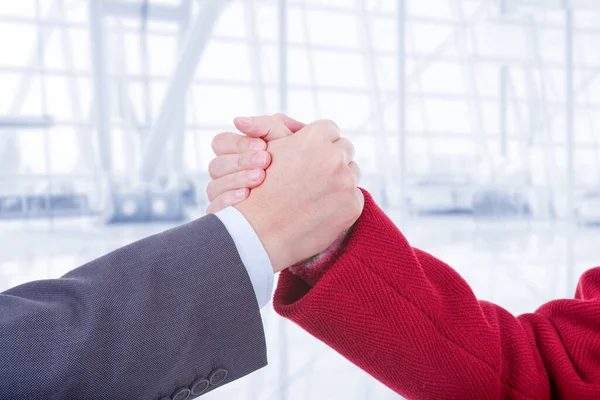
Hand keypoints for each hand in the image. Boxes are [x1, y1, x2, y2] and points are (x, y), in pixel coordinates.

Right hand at [206, 114, 304, 212]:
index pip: (221, 143)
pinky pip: (215, 210)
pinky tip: (246, 196)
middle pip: (216, 165)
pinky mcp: (227, 216)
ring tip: (260, 179)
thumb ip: (266, 126)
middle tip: (265, 161)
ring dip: (235, 180)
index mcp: (235, 154)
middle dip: (241, 162)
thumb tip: (238, 121)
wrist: (315, 194)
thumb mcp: (287, 141)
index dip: (238, 143)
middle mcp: (226, 175)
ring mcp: (224, 196)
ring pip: (213, 187)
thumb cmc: (299, 163)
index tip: (263, 146)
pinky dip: (227, 201)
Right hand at [234, 119, 362, 271]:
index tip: (312, 153)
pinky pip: (354, 196)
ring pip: (352, 172)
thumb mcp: (265, 151)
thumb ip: (283, 131)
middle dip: (334, 157)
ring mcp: (346, 182)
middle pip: (345, 148)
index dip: (320, 141)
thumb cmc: (256, 190)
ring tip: (317, 192)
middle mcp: (334, 157)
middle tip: (316, 173)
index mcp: (313, 138)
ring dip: (340, 179)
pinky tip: (322, 209)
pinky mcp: (353, 206)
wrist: (258, 234)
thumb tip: (296, 124)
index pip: (330, 129)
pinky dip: (342, 202)